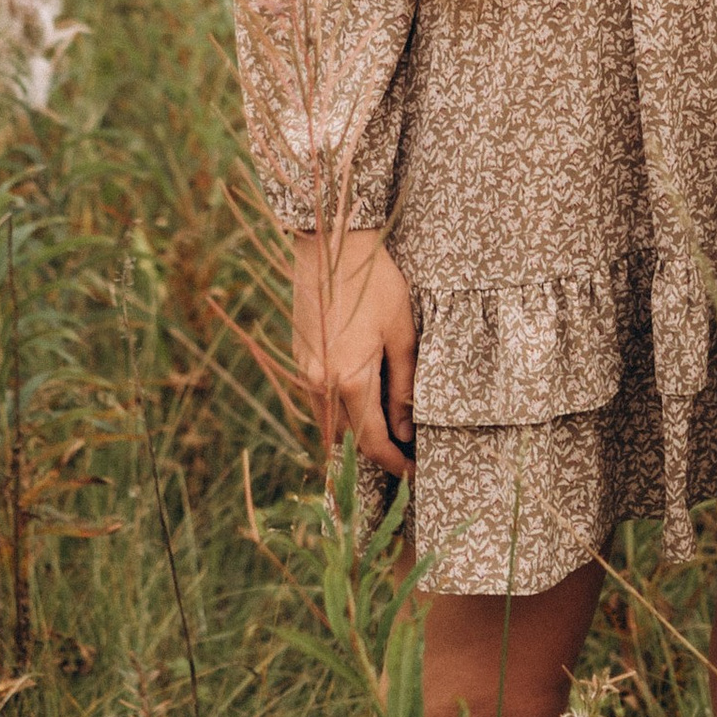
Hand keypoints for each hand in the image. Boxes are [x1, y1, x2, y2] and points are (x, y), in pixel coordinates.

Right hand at [291, 225, 416, 479]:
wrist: (331, 243)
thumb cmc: (374, 282)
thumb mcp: (401, 333)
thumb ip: (404, 386)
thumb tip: (405, 430)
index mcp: (348, 379)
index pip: (372, 441)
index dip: (395, 462)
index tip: (417, 472)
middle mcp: (319, 382)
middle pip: (348, 438)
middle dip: (377, 452)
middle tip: (407, 455)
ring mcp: (303, 369)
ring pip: (330, 421)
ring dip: (356, 433)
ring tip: (390, 432)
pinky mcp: (298, 355)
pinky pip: (319, 399)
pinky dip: (341, 411)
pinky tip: (364, 402)